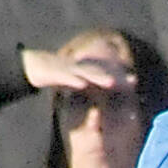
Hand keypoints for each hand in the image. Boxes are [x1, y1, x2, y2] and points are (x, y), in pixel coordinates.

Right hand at [21, 48, 135, 91]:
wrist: (31, 64)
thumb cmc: (54, 75)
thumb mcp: (73, 81)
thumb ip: (85, 87)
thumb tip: (95, 102)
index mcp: (85, 71)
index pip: (106, 74)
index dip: (120, 77)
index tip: (135, 82)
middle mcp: (81, 68)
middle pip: (101, 72)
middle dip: (117, 76)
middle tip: (133, 80)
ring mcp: (69, 69)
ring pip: (86, 73)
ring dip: (99, 77)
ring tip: (112, 82)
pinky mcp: (55, 72)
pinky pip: (65, 77)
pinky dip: (74, 79)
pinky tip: (82, 84)